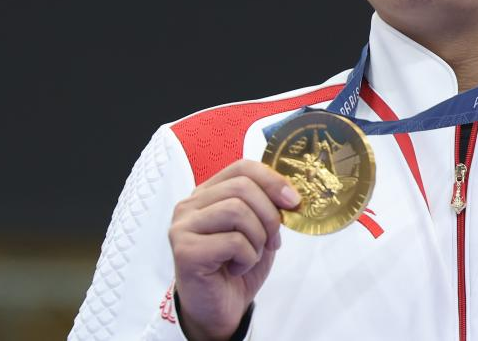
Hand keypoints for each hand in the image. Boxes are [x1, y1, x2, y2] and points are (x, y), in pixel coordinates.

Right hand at [168, 159, 299, 340]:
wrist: (219, 309)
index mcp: (208, 193)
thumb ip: (267, 205)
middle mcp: (190, 205)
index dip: (272, 180)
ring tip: (252, 255)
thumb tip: (291, 192)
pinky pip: (232, 241)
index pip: (242, 167)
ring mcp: (183, 226)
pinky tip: (237, 268)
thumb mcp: (258, 229)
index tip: (293, 201)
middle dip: (269, 215)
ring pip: (237, 210)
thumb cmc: (236, 266)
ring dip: (257, 237)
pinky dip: (247, 257)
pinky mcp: (185, 250)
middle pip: (242, 187)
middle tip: (274, 240)